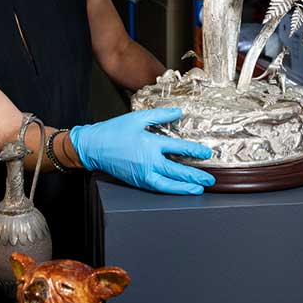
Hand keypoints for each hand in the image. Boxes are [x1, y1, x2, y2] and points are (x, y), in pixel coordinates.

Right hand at [69, 108, 214, 194]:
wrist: (92, 147)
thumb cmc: (112, 132)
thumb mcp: (137, 118)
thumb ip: (160, 115)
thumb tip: (178, 112)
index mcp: (150, 145)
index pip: (179, 149)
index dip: (195, 151)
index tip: (206, 153)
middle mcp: (148, 162)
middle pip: (177, 171)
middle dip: (196, 176)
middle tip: (209, 179)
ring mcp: (143, 174)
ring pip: (169, 185)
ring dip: (185, 188)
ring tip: (198, 189)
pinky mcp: (137, 181)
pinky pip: (158, 188)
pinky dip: (170, 190)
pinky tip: (177, 189)